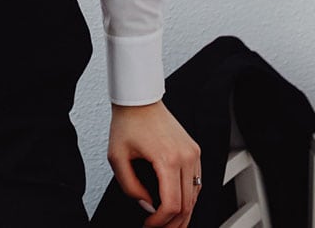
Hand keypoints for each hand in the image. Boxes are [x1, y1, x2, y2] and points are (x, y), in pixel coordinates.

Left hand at [107, 100, 200, 227]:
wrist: (139, 98)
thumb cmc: (128, 122)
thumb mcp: (117, 157)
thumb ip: (130, 187)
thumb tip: (146, 205)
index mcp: (168, 158)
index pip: (172, 205)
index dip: (160, 222)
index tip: (148, 225)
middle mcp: (186, 156)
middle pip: (187, 205)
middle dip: (172, 224)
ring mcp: (193, 153)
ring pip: (195, 197)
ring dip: (183, 215)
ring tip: (168, 224)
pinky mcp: (194, 150)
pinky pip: (197, 183)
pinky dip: (189, 198)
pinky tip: (178, 206)